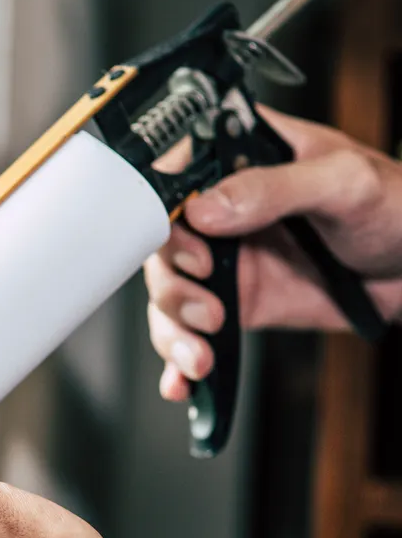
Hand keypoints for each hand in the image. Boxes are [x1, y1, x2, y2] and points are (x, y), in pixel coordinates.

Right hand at [145, 107, 401, 401]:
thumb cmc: (395, 205)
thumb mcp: (343, 182)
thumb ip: (274, 188)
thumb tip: (204, 210)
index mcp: (239, 158)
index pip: (174, 174)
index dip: (165, 211)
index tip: (193, 242)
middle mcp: (219, 208)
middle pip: (159, 244)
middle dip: (173, 285)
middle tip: (208, 307)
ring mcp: (222, 259)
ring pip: (168, 294)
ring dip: (174, 330)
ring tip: (202, 353)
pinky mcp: (233, 302)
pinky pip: (190, 331)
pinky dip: (178, 360)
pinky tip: (182, 379)